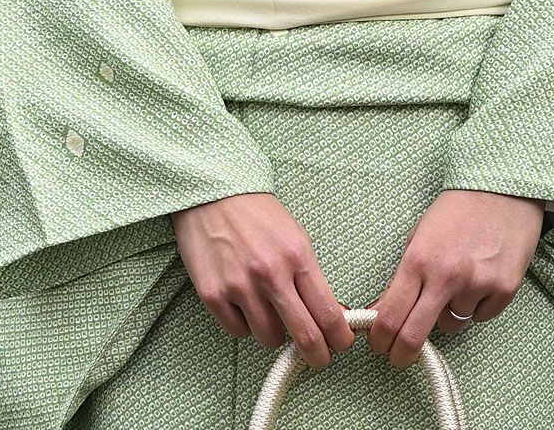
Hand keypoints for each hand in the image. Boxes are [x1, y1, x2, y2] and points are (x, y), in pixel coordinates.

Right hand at [171, 192, 354, 368]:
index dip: (339, 337)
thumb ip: (311, 276)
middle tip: (319, 358)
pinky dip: (244, 324)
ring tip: (269, 309)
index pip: (328, 312)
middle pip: (304, 336)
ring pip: (269, 338)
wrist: (212, 194)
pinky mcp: (213, 295)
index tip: (341, 344)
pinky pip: (238, 332)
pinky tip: (243, 301)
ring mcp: (240, 286)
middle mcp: (270, 274)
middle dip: (317, 355)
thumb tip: (331, 315)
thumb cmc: (258, 215)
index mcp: (297, 256)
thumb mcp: (295, 238)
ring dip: (274, 332)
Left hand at [365, 189, 544, 368]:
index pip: (390, 315)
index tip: (378, 344)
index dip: (379, 338)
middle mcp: (446, 276)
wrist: (502, 188)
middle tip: (398, 357)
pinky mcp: (505, 289)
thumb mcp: (419, 236)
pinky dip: (475, 307)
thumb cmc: (456, 209)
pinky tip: (478, 279)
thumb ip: (402, 275)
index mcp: (418, 259)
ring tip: (455, 284)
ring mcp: (478, 284)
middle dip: (401, 354)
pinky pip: (480, 317)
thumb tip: (383, 310)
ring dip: (446, 316)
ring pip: (452, 325)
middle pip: (414, 336)